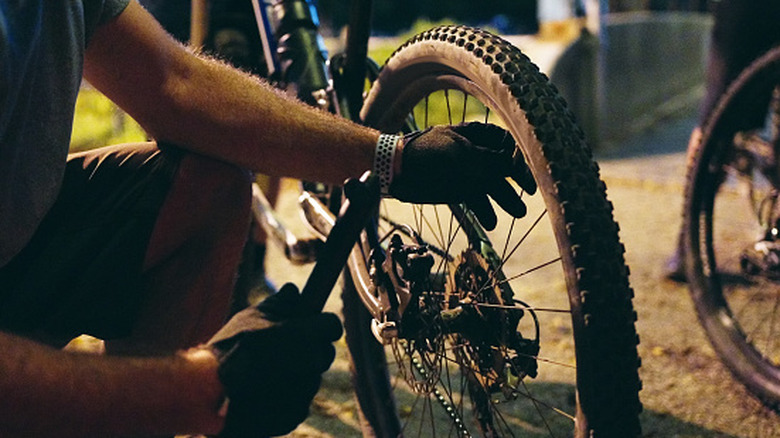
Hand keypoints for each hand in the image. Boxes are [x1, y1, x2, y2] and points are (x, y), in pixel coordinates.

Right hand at [207, 283, 342, 436]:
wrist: (210, 394)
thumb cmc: (230, 350)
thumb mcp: (251, 317)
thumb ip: (280, 303)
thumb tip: (293, 291)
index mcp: (304, 336)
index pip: (332, 325)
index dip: (321, 324)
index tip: (310, 325)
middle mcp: (310, 364)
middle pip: (324, 353)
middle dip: (309, 350)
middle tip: (282, 349)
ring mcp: (304, 391)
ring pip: (311, 377)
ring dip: (296, 373)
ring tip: (265, 372)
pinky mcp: (295, 414)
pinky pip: (299, 400)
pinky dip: (286, 396)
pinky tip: (263, 391)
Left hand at [389, 122, 535, 229]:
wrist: (397, 170)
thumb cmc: (426, 153)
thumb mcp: (459, 154)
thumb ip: (486, 160)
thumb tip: (511, 163)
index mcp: (476, 135)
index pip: (506, 142)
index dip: (517, 155)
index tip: (521, 170)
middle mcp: (476, 153)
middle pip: (504, 165)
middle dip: (517, 179)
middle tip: (530, 192)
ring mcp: (469, 172)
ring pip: (493, 186)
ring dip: (506, 199)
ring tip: (518, 213)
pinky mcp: (460, 190)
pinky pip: (478, 201)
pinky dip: (485, 212)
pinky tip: (491, 223)